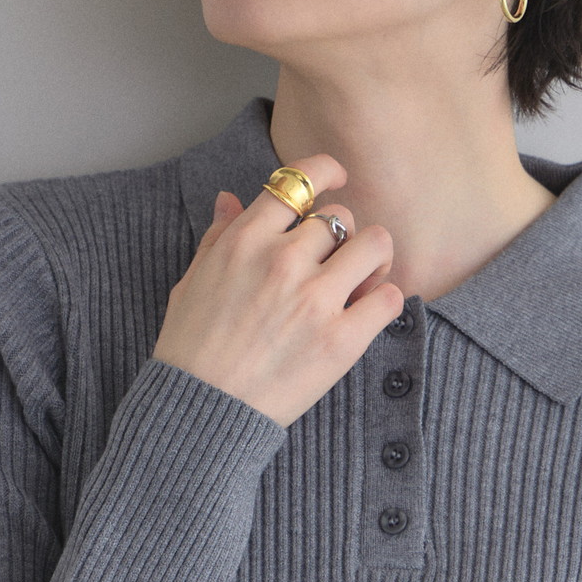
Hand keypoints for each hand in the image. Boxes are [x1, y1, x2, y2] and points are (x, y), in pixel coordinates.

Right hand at [151, 154, 404, 426]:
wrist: (201, 410)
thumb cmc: (190, 348)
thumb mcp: (193, 281)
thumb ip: (219, 236)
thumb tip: (230, 198)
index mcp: (246, 240)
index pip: (301, 180)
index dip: (326, 172)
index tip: (338, 178)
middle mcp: (283, 261)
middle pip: (341, 216)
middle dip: (342, 234)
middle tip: (337, 259)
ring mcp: (315, 299)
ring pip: (375, 244)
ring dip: (374, 258)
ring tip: (363, 279)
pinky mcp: (341, 340)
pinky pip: (390, 298)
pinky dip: (386, 300)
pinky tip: (369, 311)